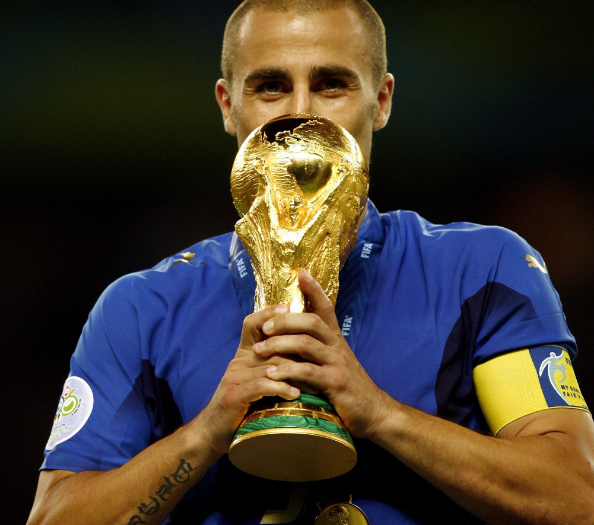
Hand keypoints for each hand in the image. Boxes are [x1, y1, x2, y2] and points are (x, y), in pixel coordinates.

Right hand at [193, 304, 300, 455]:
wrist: (214, 433)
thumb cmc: (243, 406)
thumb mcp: (256, 379)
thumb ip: (272, 365)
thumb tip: (301, 355)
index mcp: (244, 353)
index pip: (253, 323)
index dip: (269, 312)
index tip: (288, 307)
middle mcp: (239, 360)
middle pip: (270, 344)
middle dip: (295, 349)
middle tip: (317, 354)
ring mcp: (235, 376)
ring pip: (270, 365)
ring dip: (294, 372)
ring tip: (313, 379)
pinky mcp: (234, 394)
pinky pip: (262, 384)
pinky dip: (280, 387)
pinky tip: (294, 393)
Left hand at [253, 270, 392, 438]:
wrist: (373, 411)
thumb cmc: (347, 385)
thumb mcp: (334, 360)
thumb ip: (317, 347)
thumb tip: (292, 335)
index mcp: (335, 338)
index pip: (325, 307)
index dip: (314, 289)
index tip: (300, 273)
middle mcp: (337, 345)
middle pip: (310, 321)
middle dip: (284, 320)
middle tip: (264, 327)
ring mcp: (337, 363)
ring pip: (306, 343)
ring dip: (278, 345)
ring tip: (258, 349)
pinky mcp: (335, 383)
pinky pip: (308, 372)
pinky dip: (287, 371)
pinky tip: (271, 374)